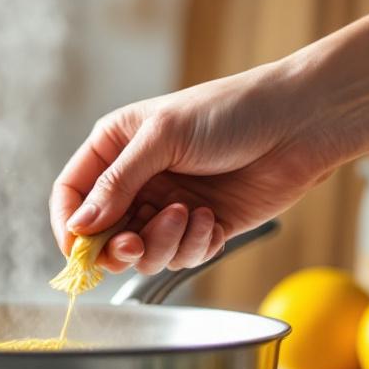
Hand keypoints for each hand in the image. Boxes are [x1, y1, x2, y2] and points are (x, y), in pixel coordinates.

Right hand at [49, 61, 348, 272]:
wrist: (299, 123)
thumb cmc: (231, 112)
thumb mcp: (162, 137)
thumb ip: (117, 184)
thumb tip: (81, 226)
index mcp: (116, 148)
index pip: (72, 194)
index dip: (70, 225)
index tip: (78, 249)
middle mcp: (138, 180)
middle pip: (104, 233)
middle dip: (118, 246)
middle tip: (133, 245)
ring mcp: (169, 206)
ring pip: (143, 252)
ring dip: (162, 243)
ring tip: (188, 215)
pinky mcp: (203, 228)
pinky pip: (182, 256)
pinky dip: (195, 244)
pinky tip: (212, 219)